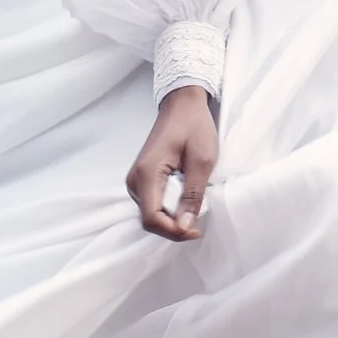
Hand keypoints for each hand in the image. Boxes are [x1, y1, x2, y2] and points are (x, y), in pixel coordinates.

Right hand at [126, 85, 219, 240]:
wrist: (182, 105)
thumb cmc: (193, 126)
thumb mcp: (202, 161)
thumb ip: (192, 195)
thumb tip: (185, 226)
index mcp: (146, 173)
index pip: (152, 218)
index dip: (173, 231)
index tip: (196, 230)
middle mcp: (135, 180)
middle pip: (150, 220)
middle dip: (175, 225)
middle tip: (200, 214)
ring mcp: (136, 180)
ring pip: (152, 214)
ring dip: (173, 216)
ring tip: (194, 199)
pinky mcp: (142, 180)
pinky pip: (154, 204)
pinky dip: (170, 207)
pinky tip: (185, 195)